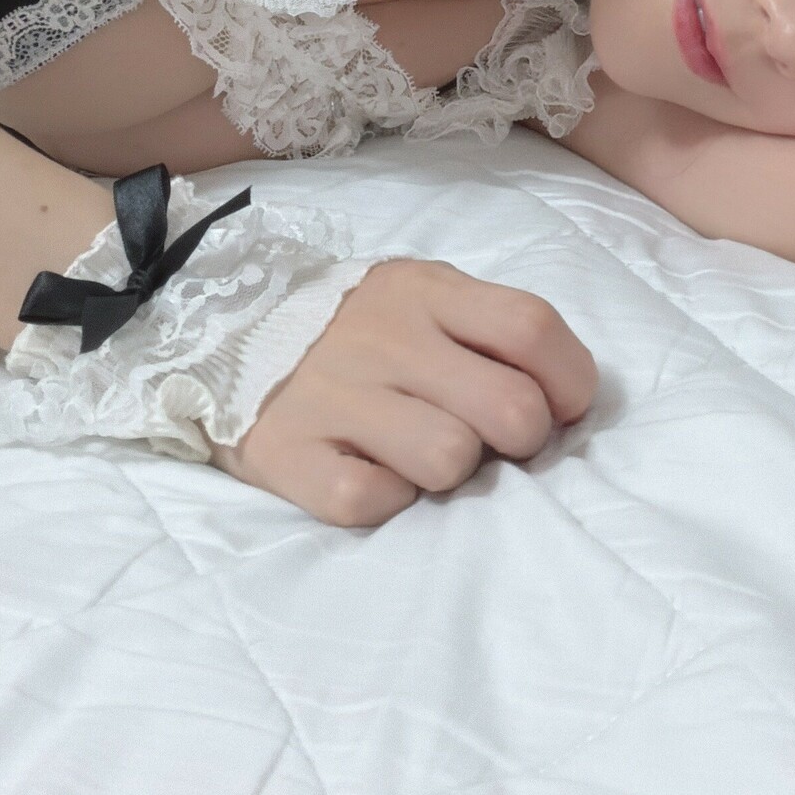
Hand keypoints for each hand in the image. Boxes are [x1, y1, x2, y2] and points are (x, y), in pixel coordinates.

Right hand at [204, 257, 597, 525]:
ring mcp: (335, 396)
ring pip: (449, 461)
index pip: (532, 328)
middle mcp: (385, 338)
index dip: (570, 380)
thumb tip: (564, 400)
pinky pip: (371, 502)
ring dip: (449, 472)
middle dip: (521, 440)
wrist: (224, 330)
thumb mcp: (423, 296)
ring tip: (420, 453)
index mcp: (427, 292)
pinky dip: (384, 499)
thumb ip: (488, 330)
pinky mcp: (289, 454)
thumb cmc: (358, 327)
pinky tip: (369, 471)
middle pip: (510, 409)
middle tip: (490, 439)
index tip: (563, 407)